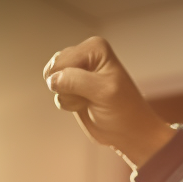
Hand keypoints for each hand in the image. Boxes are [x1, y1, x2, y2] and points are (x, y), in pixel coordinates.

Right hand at [43, 37, 174, 165]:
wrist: (130, 133)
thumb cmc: (124, 111)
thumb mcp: (103, 91)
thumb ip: (75, 80)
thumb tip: (52, 79)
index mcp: (94, 47)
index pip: (62, 61)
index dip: (73, 80)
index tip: (95, 89)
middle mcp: (85, 54)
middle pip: (54, 69)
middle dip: (69, 88)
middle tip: (92, 96)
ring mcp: (78, 71)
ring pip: (53, 81)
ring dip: (69, 97)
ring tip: (90, 101)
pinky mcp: (74, 87)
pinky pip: (57, 94)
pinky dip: (69, 103)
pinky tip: (85, 105)